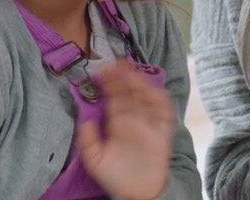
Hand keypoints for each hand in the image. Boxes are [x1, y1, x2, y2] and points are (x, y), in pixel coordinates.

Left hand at [77, 61, 175, 199]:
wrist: (136, 192)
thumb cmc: (115, 176)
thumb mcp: (95, 160)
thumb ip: (88, 142)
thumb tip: (85, 122)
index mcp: (118, 123)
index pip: (115, 97)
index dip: (110, 83)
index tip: (103, 69)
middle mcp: (134, 120)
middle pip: (131, 93)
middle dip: (125, 77)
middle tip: (118, 63)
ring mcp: (149, 125)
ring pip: (147, 99)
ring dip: (141, 85)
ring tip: (132, 74)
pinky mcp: (162, 134)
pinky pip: (164, 114)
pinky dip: (161, 102)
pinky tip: (153, 91)